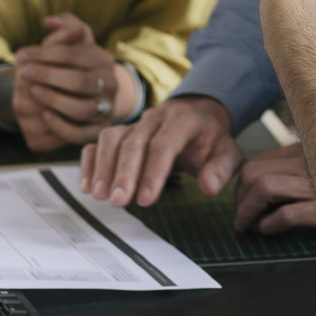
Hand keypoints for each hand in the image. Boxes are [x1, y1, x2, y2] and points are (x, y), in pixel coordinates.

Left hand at [14, 14, 137, 146]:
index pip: (75, 54)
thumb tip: (50, 21)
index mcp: (103, 59)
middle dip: (48, 76)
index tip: (20, 55)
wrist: (89, 94)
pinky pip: (80, 133)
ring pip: (83, 109)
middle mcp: (110, 84)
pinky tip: (44, 115)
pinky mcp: (97, 130)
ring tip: (33, 92)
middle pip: (81, 82)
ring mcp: (106, 108)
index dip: (45, 54)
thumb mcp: (70, 42)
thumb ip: (63, 26)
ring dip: (55, 100)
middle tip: (23, 73)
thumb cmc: (73, 64)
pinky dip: (61, 125)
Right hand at [80, 96, 239, 206]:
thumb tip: (209, 188)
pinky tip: (87, 185)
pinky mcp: (122, 131)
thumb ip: (221, 170)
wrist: (198, 113)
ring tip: (99, 195)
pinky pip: (99, 141)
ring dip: (103, 167)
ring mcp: (136, 123)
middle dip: (124, 174)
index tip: (147, 201)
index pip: (165, 144)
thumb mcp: (228, 152)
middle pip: (134, 142)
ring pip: (112, 138)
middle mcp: (156, 118)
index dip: (154, 172)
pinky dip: (90, 162)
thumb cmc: (210, 138)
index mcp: (184, 120)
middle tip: (118, 202)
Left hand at [233, 143, 315, 233]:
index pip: (255, 161)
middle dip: (240, 199)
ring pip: (263, 187)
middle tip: (243, 219)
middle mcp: (310, 160)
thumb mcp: (314, 178)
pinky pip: (284, 214)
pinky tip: (271, 231)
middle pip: (252, 172)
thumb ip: (288, 175)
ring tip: (253, 227)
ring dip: (249, 212)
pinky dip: (269, 226)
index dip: (241, 186)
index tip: (243, 204)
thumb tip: (247, 193)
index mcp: (304, 151)